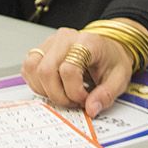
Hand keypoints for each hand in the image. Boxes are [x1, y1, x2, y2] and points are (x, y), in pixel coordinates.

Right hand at [21, 25, 141, 116]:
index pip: (69, 69)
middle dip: (57, 95)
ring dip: (44, 90)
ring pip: (32, 68)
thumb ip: (106, 94)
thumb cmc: (112, 59)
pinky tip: (52, 87)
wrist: (107, 46)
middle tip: (72, 101)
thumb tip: (91, 108)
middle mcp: (64, 39)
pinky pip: (28, 68)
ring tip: (62, 94)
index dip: (75, 92)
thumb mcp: (120, 78)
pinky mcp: (41, 49)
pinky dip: (36, 83)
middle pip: (46, 70)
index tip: (85, 100)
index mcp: (86, 43)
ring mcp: (50, 42)